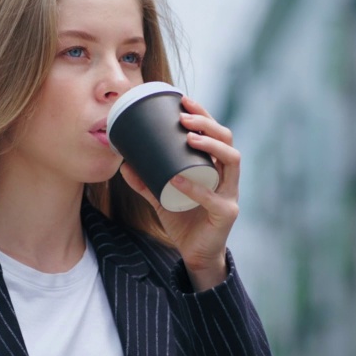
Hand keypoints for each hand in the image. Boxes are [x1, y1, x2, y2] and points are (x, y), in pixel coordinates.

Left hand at [119, 96, 239, 290]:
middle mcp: (227, 177)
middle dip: (208, 124)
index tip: (183, 100)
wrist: (195, 255)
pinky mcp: (226, 213)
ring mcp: (230, 194)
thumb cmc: (183, 221)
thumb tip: (123, 163)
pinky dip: (195, 187)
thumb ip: (145, 182)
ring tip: (190, 138)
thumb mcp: (161, 197)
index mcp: (216, 167)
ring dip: (211, 145)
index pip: (216, 133)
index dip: (203, 115)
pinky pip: (213, 197)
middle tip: (184, 118)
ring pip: (232, 161)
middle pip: (227, 140)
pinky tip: (178, 178)